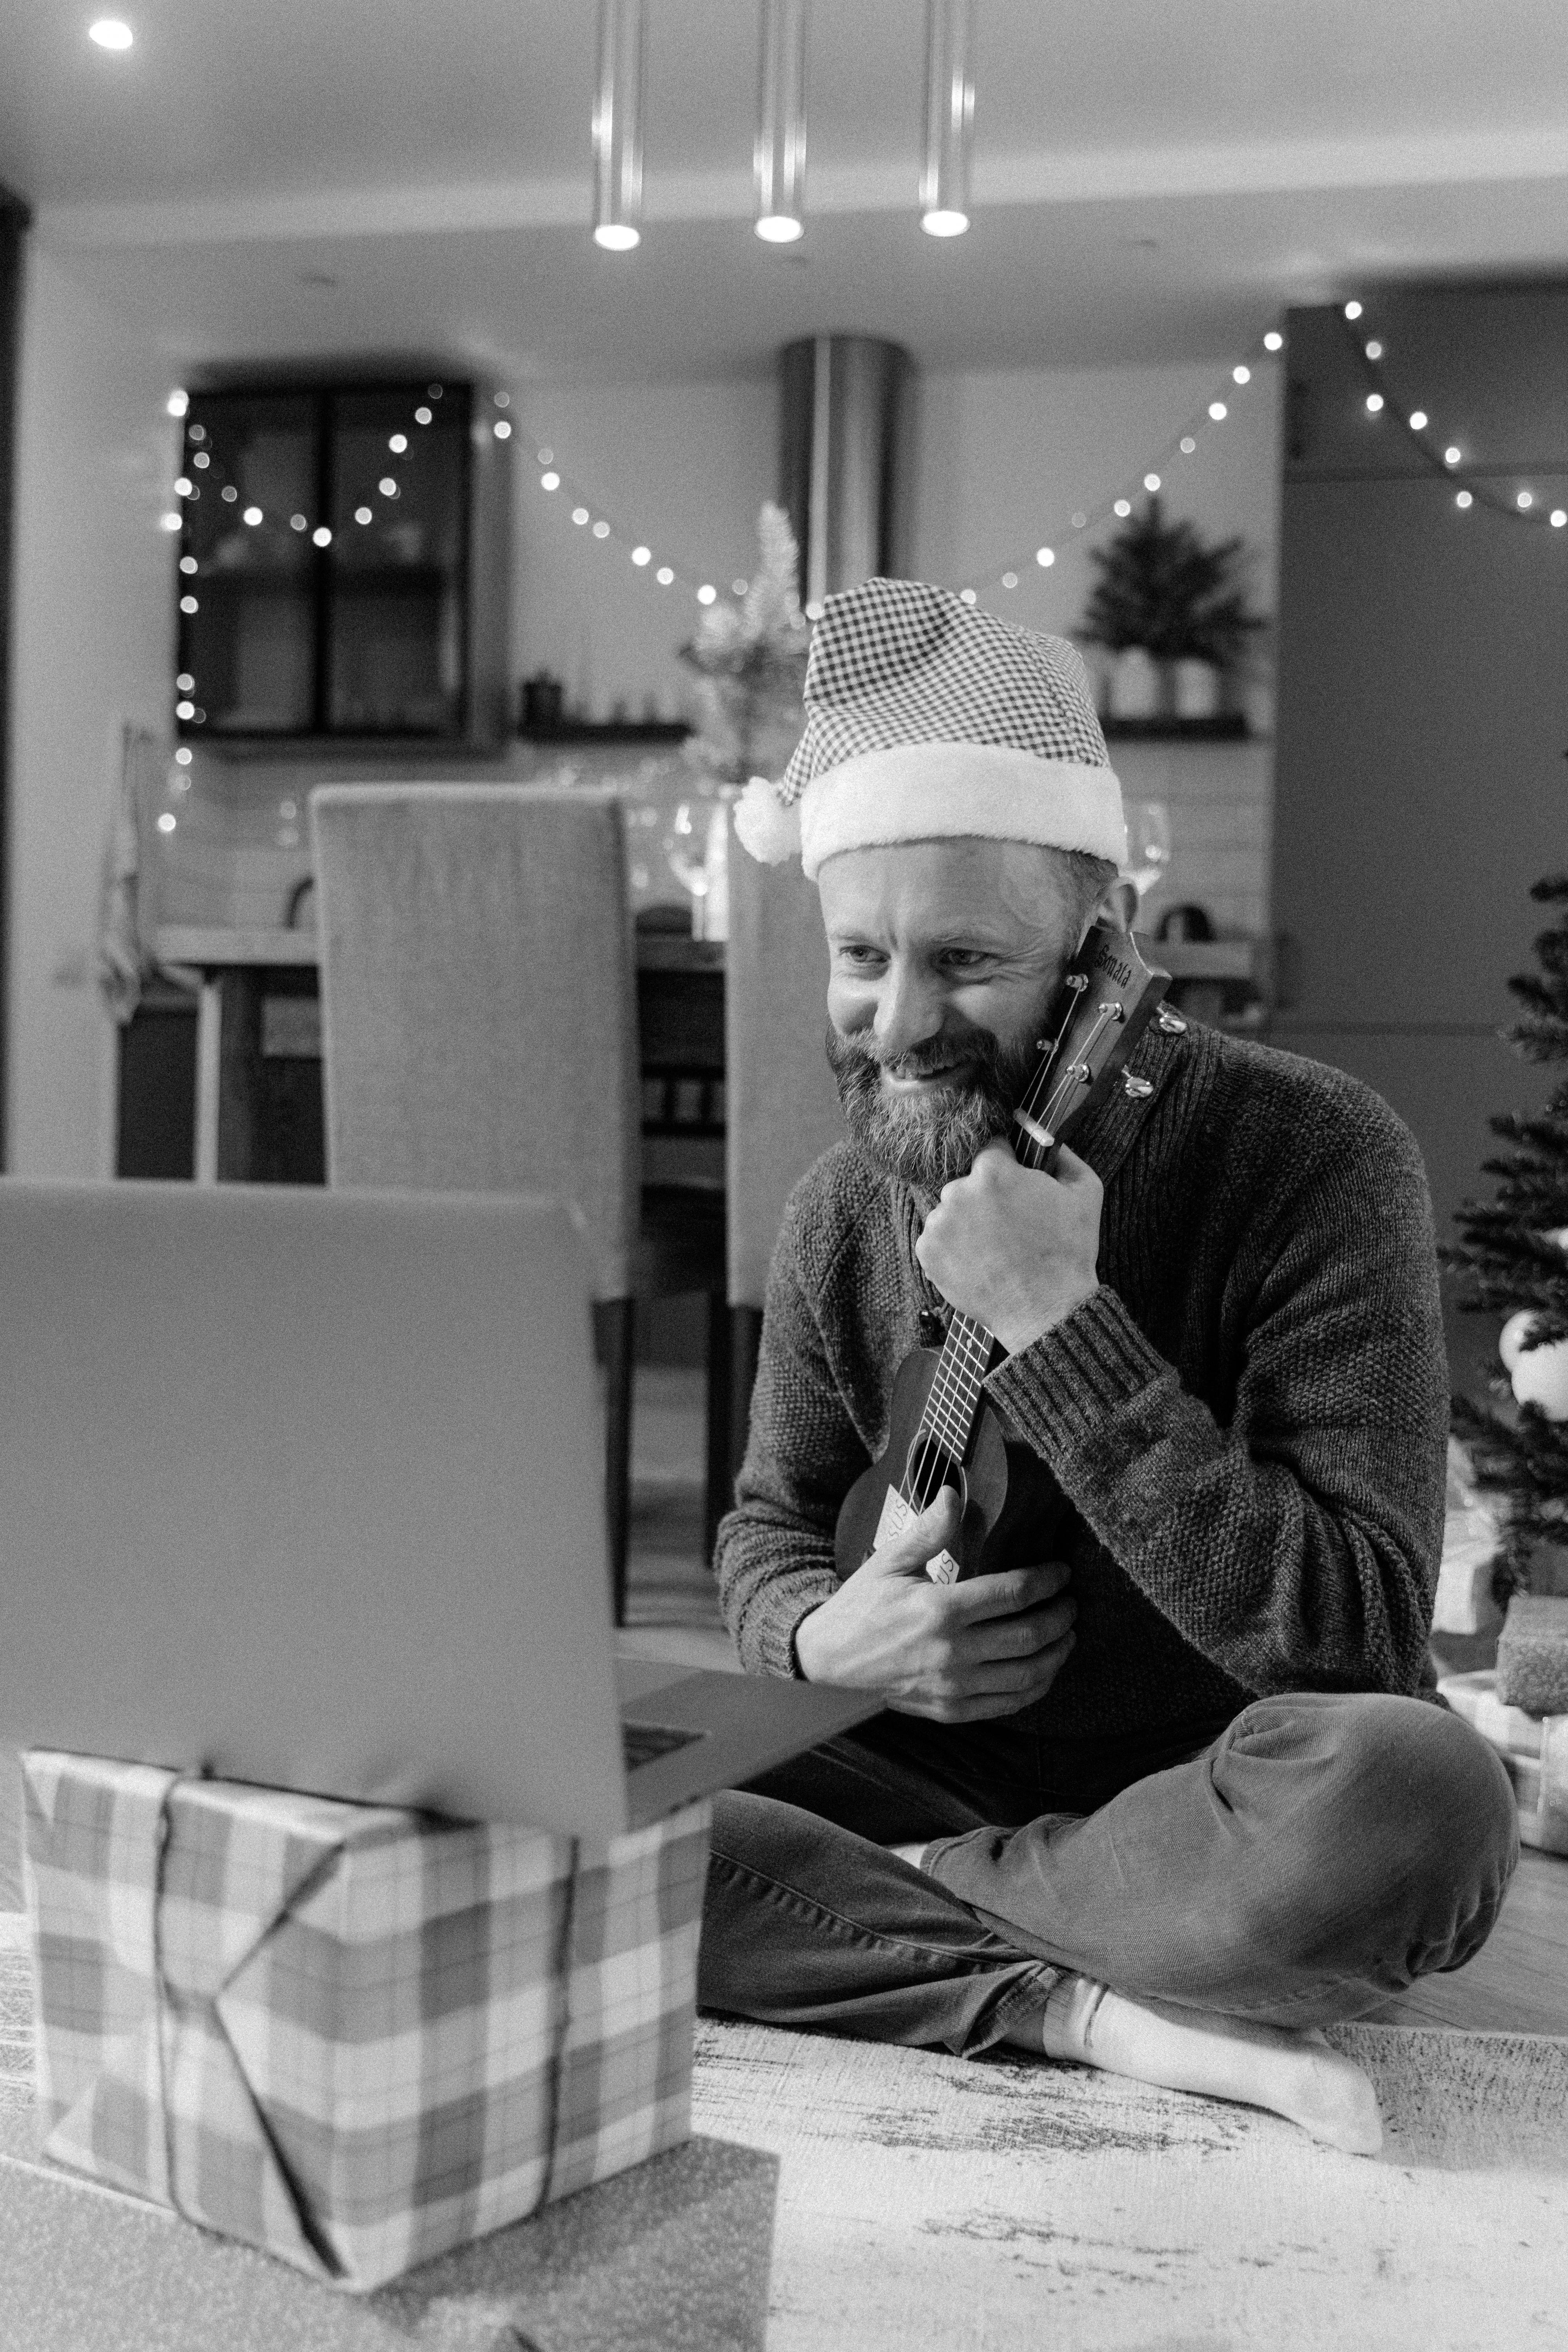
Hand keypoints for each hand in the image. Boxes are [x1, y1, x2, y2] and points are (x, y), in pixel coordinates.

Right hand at [793, 1487, 1076, 1722]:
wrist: (829, 1662)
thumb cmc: (862, 1606)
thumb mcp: (889, 1561)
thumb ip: (929, 1530)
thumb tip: (956, 1492)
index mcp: (939, 1610)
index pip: (1013, 1593)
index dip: (1048, 1580)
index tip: (1062, 1571)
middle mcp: (952, 1652)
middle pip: (1030, 1635)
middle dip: (1061, 1616)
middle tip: (1071, 1601)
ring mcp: (954, 1686)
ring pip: (1027, 1675)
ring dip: (1057, 1653)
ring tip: (1067, 1634)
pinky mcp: (952, 1710)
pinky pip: (1009, 1704)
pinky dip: (1036, 1687)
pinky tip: (1045, 1669)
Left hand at [915, 1139, 1101, 1353]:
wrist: (1045, 1310)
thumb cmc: (1068, 1252)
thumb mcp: (1085, 1193)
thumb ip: (1065, 1156)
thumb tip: (1048, 1141)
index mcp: (993, 1171)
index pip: (992, 1151)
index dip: (1008, 1168)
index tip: (1016, 1189)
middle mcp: (958, 1192)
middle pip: (968, 1183)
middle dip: (986, 1197)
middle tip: (1009, 1226)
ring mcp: (939, 1223)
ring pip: (951, 1211)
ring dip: (967, 1223)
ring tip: (994, 1249)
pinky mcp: (927, 1252)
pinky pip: (937, 1239)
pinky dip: (953, 1248)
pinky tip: (979, 1262)